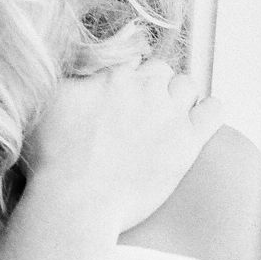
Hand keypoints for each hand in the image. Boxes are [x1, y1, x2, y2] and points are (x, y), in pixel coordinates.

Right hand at [24, 58, 222, 232]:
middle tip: (137, 109)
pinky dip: (208, 110)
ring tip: (164, 116)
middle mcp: (144, 88)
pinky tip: (196, 120)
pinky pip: (214, 110)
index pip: (129, 59)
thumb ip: (67, 77)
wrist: (76, 199)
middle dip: (151, 84)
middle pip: (160, 69)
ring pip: (186, 84)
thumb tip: (78, 67)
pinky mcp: (188, 142)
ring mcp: (169, 114)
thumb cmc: (52, 156)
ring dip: (177, 95)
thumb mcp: (46, 102)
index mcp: (112, 75)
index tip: (116, 93)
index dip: (123, 76)